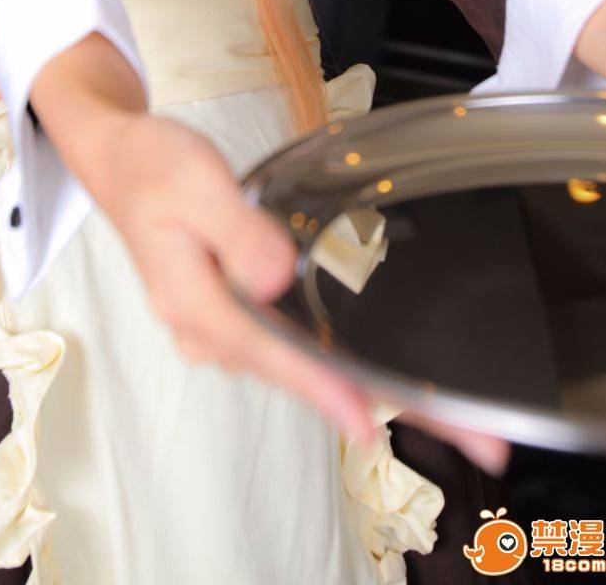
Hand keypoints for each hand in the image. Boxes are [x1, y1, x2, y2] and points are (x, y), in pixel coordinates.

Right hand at [28, 34, 511, 466]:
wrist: (123, 161)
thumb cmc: (156, 167)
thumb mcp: (193, 183)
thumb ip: (238, 229)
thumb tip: (276, 276)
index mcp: (197, 305)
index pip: (272, 352)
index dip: (324, 387)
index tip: (370, 421)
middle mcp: (215, 333)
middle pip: (306, 376)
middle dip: (389, 407)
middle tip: (482, 445)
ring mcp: (232, 330)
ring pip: (311, 368)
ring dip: (381, 391)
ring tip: (461, 416)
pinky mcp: (246, 317)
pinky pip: (304, 350)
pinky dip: (352, 366)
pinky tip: (400, 378)